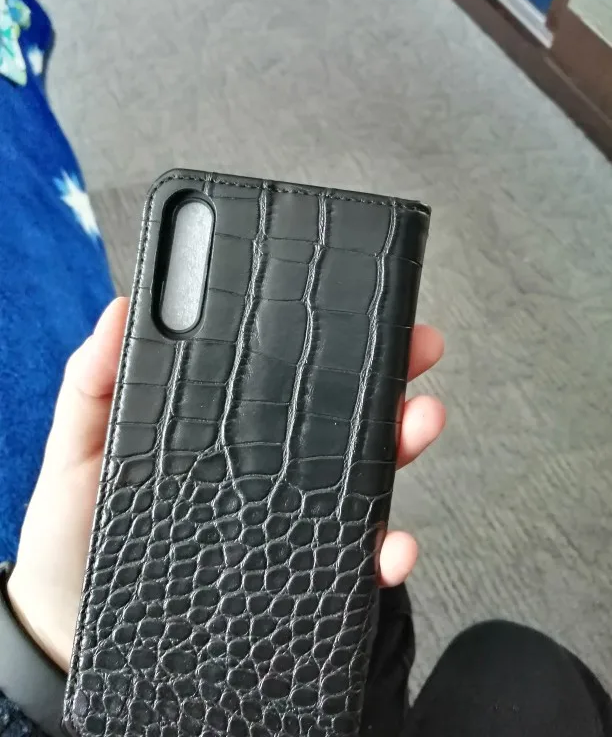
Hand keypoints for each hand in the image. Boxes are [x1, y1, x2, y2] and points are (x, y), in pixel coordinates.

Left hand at [8, 298, 444, 671]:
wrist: (75, 631)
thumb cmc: (73, 536)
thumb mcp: (75, 450)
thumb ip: (94, 385)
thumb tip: (123, 309)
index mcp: (223, 427)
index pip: (286, 375)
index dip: (328, 340)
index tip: (365, 304)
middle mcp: (264, 468)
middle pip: (340, 416)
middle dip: (389, 377)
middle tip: (416, 347)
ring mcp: (283, 520)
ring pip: (360, 478)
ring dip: (403, 445)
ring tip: (419, 422)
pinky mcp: (293, 576)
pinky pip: (350, 563)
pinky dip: (383, 553)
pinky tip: (391, 544)